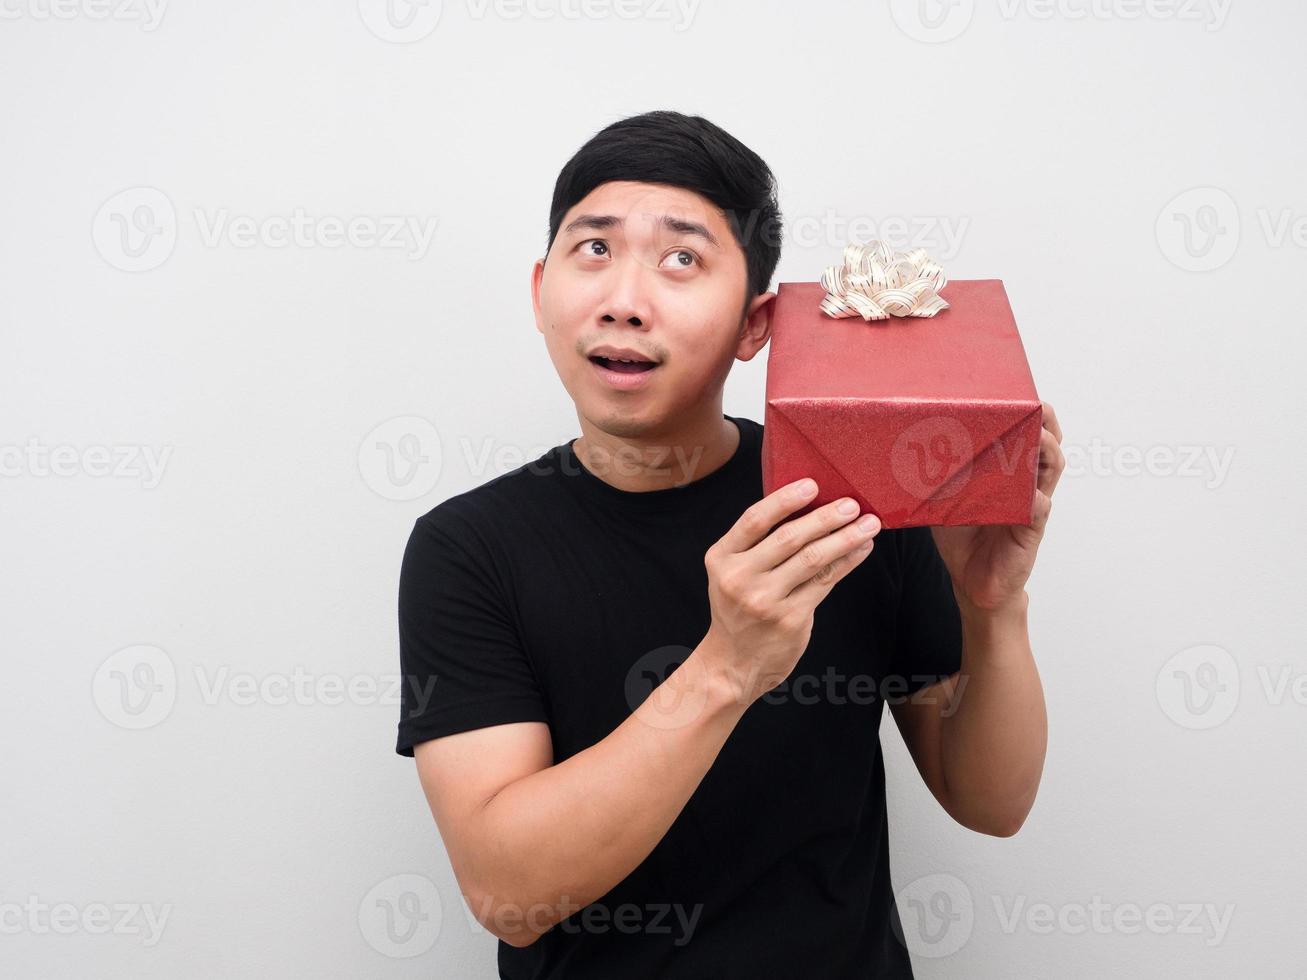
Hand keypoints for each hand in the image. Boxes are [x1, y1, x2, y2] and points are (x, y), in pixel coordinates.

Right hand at [701, 478, 881, 704]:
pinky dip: (847, 562)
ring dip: (845, 538)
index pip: (754, 520)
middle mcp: (739, 578)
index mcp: (721, 558)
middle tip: (851, 504)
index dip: (785, 500)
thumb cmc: (738, 608)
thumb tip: (810, 507)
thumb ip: (758, 545)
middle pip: (789, 538)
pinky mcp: (790, 618)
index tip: (812, 485)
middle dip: (826, 517)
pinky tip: (861, 549)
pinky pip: (825, 582)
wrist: (733, 663)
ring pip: (813, 559)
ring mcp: (765, 600)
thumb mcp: (732, 572)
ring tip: (868, 524)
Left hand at [930, 401, 1065, 612]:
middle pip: (1048, 442)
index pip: (1025, 433)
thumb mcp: (944, 497)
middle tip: (1036, 405)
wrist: (972, 581)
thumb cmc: (961, 538)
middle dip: (1045, 421)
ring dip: (1046, 450)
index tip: (1016, 393)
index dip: (1026, 412)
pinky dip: (1036, 498)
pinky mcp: (1031, 529)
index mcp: (1006, 471)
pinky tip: (1031, 494)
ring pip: (1051, 468)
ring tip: (1038, 436)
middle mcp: (1025, 482)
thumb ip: (937, 474)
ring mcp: (1031, 504)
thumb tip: (904, 446)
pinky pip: (1040, 508)